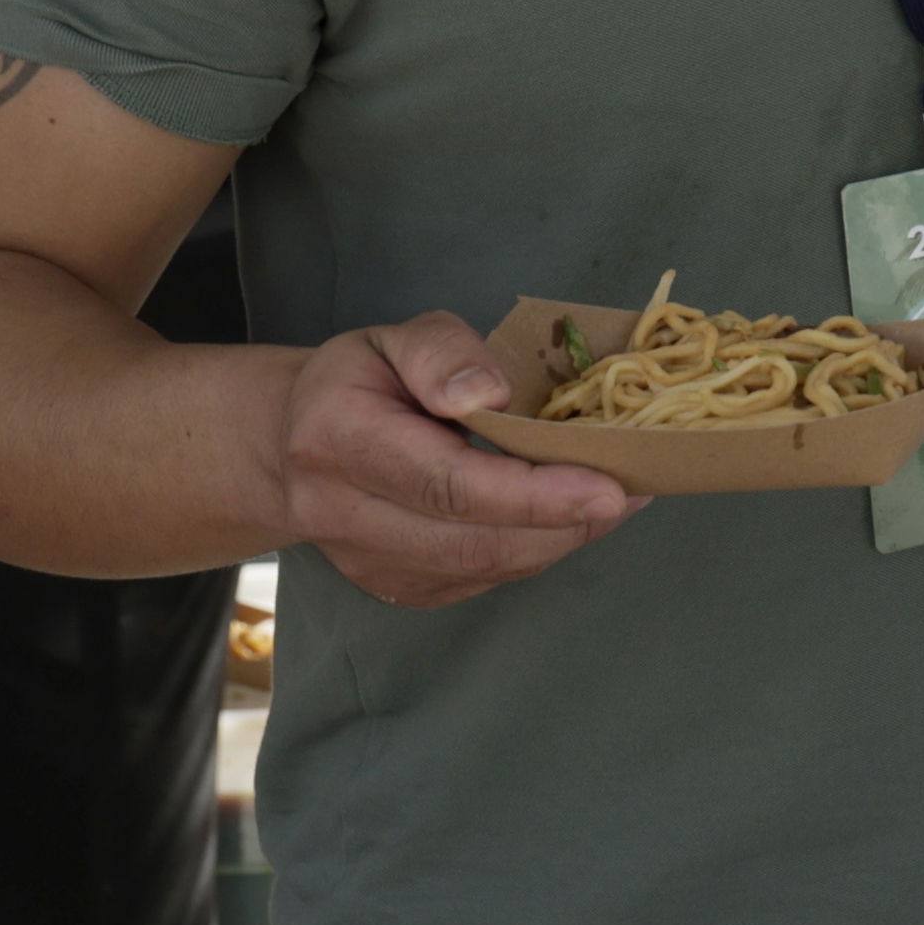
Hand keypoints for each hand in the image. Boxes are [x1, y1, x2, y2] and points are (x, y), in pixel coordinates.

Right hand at [280, 314, 638, 608]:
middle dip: (563, 523)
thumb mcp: (392, 338)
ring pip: (482, 569)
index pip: (447, 483)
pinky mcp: (395, 586)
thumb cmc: (360, 382)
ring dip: (559, 539)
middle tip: (630, 489)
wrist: (292, 443)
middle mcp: (341, 513)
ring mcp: (366, 562)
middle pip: (471, 541)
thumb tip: (487, 393)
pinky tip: (568, 516)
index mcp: (338, 439)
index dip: (533, 494)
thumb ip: (442, 352)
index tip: (606, 485)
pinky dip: (535, 550)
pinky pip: (480, 580)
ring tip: (615, 497)